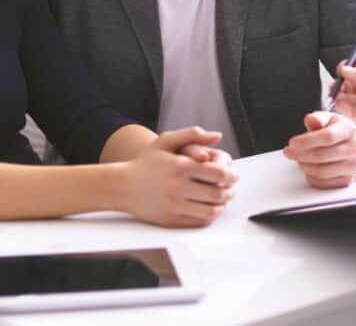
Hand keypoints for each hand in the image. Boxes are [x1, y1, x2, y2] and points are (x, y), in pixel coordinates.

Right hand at [122, 127, 238, 226]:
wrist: (121, 186)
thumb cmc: (145, 162)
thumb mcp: (165, 141)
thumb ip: (192, 134)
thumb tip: (217, 135)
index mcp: (180, 166)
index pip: (218, 174)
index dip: (231, 176)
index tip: (233, 175)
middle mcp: (178, 187)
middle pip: (217, 194)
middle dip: (229, 192)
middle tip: (231, 189)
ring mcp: (174, 206)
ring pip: (211, 211)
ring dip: (222, 206)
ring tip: (222, 200)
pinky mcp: (170, 220)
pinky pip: (198, 222)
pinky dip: (209, 216)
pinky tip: (209, 209)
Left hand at [282, 111, 355, 188]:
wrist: (345, 143)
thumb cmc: (332, 129)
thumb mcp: (325, 118)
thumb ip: (317, 118)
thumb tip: (311, 120)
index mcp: (349, 130)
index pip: (328, 137)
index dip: (307, 141)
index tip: (292, 143)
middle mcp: (355, 149)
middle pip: (322, 156)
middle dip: (300, 155)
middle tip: (288, 152)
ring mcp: (353, 166)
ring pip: (321, 172)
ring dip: (304, 166)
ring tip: (298, 158)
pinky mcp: (347, 180)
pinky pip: (322, 183)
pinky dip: (310, 176)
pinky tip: (308, 167)